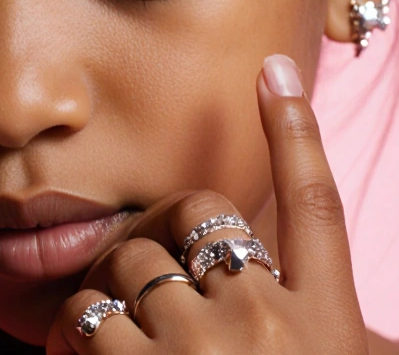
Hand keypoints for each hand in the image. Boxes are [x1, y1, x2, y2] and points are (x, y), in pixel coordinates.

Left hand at [47, 54, 367, 353]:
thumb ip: (281, 314)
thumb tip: (220, 261)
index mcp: (327, 324)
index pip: (317, 206)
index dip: (296, 132)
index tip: (274, 70)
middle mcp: (270, 324)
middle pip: (198, 223)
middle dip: (161, 250)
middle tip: (145, 302)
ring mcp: (206, 345)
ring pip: (129, 260)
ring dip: (110, 292)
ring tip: (115, 342)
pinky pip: (85, 312)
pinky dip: (71, 331)